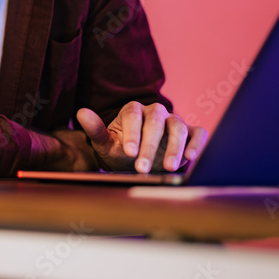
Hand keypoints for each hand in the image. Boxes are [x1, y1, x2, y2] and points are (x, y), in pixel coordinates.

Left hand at [76, 102, 207, 172]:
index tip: (129, 152)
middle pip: (156, 121)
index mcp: (133, 110)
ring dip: (175, 147)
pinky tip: (190, 158)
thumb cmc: (120, 151)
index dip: (132, 133)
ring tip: (168, 167)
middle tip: (142, 168)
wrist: (139, 162)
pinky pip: (198, 133)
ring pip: (178, 127)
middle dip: (150, 145)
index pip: (133, 116)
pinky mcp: (190, 132)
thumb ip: (95, 130)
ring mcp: (174, 120)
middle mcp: (155, 112)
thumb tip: (81, 112)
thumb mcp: (106, 143)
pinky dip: (196, 143)